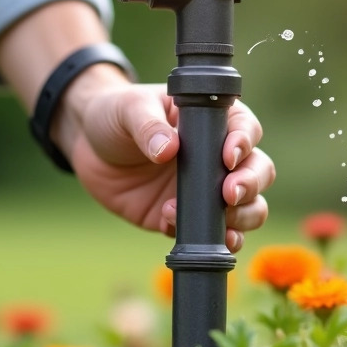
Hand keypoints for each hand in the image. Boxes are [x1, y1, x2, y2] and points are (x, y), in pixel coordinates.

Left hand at [64, 79, 273, 252]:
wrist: (87, 146)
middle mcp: (216, 157)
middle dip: (251, 185)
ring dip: (240, 218)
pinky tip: (173, 224)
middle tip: (229, 194)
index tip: (228, 157)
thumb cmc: (115, 113)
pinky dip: (203, 236)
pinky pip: (207, 234)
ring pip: (247, 208)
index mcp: (211, 121)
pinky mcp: (184, 217)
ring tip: (217, 219)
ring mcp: (204, 190)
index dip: (244, 144)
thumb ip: (148, 126)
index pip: (245, 129)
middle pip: (258, 171)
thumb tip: (168, 149)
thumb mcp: (128, 109)